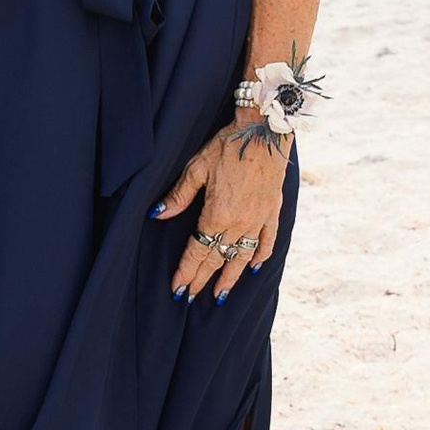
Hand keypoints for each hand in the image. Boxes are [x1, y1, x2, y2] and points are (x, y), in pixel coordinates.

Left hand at [151, 122, 286, 303]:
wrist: (264, 132)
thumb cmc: (227, 146)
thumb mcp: (197, 167)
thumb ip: (179, 195)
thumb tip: (157, 215)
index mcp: (217, 215)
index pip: (198, 251)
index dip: (186, 272)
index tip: (178, 289)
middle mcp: (239, 224)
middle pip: (217, 258)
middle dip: (202, 279)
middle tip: (191, 297)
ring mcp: (258, 220)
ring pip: (242, 257)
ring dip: (230, 277)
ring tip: (220, 295)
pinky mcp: (272, 212)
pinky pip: (267, 241)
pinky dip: (260, 257)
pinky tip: (253, 268)